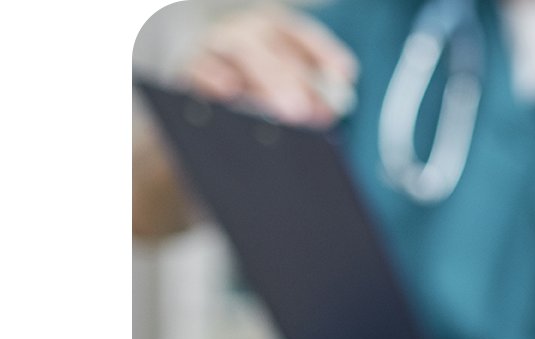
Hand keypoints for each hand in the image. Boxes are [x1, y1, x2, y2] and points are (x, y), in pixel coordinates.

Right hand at [184, 4, 358, 127]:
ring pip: (240, 49)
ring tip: (288, 109)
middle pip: (271, 42)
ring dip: (268, 76)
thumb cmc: (245, 99)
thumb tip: (326, 110)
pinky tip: (229, 90)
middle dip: (295, 75)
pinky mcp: (187, 66)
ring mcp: (213, 45)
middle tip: (309, 108)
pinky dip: (213, 76)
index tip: (347, 74)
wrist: (193, 108)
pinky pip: (198, 65)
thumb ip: (302, 100)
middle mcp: (241, 31)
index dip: (323, 51)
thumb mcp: (276, 97)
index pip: (298, 33)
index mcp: (268, 31)